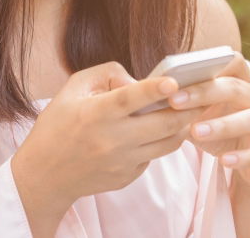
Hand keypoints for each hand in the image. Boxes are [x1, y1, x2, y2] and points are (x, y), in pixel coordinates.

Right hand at [13, 61, 209, 203]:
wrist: (44, 175)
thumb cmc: (58, 124)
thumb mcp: (73, 88)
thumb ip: (107, 73)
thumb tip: (138, 80)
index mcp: (96, 113)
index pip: (129, 99)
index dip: (153, 89)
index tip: (174, 81)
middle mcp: (111, 139)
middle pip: (163, 125)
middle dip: (189, 108)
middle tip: (205, 94)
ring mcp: (121, 162)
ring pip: (168, 143)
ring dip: (183, 126)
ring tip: (192, 110)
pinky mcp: (127, 177)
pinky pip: (154, 156)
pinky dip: (161, 142)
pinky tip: (161, 130)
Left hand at [166, 51, 249, 191]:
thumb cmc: (224, 131)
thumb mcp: (203, 115)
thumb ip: (182, 105)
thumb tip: (142, 93)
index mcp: (241, 83)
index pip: (233, 62)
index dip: (207, 64)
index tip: (176, 75)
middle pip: (235, 88)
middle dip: (205, 92)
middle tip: (175, 101)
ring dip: (222, 124)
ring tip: (196, 131)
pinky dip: (244, 156)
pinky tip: (225, 160)